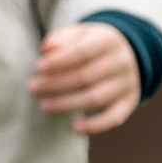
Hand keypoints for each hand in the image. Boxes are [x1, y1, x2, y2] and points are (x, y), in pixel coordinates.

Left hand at [30, 21, 141, 135]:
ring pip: (96, 98)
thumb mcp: (80, 34)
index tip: (38, 68)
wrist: (128, 54)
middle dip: (56, 84)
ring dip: (67, 105)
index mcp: (108, 40)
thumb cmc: (92, 44)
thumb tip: (46, 49)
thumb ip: (62, 39)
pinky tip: (74, 128)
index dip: (59, 61)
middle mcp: (121, 62)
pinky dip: (95, 126)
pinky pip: (114, 118)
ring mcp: (127, 84)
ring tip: (44, 107)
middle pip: (86, 76)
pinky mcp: (129, 102)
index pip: (82, 51)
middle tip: (32, 89)